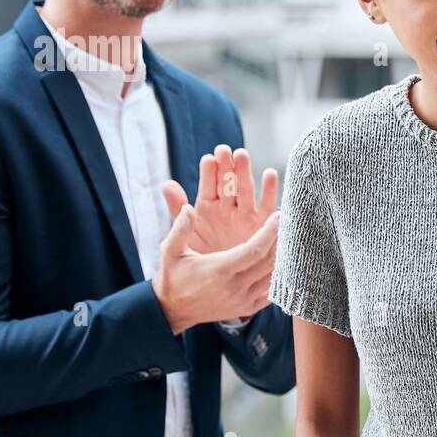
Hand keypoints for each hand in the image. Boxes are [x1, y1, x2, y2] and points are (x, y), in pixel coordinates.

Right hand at [151, 204, 279, 335]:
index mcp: (219, 270)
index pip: (254, 250)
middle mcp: (234, 287)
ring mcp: (242, 301)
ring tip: (288, 241)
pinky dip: (278, 278)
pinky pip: (271, 293)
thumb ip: (180, 229)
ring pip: (273, 278)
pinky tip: (282, 263)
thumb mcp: (170, 251)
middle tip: (288, 225)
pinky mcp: (246, 309)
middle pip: (269, 263)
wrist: (172, 310)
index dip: (270, 232)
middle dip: (280, 242)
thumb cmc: (172, 277)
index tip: (279, 216)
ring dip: (282, 259)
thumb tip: (188, 208)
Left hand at [162, 145, 277, 254]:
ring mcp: (246, 215)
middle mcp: (228, 208)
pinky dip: (269, 191)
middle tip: (225, 150)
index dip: (209, 172)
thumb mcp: (183, 235)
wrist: (219, 286)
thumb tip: (166, 183)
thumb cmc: (200, 259)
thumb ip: (177, 210)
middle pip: (228, 183)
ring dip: (245, 173)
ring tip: (242, 156)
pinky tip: (269, 174)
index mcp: (207, 208)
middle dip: (227, 166)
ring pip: (246, 190)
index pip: (208, 185)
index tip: (208, 159)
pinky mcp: (262, 226)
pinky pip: (267, 207)